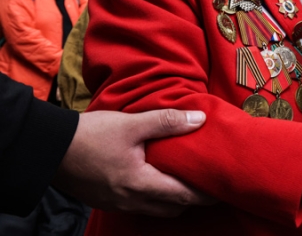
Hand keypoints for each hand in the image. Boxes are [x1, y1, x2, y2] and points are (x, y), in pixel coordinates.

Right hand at [53, 109, 216, 216]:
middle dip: (193, 198)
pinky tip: (159, 180)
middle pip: (172, 207)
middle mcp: (131, 200)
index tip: (223, 185)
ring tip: (187, 180)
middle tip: (209, 181)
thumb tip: (199, 120)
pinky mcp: (106, 199)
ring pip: (156, 209)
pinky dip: (155, 197)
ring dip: (174, 199)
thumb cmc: (90, 135)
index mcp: (140, 184)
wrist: (48, 148)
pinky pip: (140, 205)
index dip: (206, 192)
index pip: (184, 196)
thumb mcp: (131, 124)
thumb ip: (167, 122)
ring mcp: (117, 203)